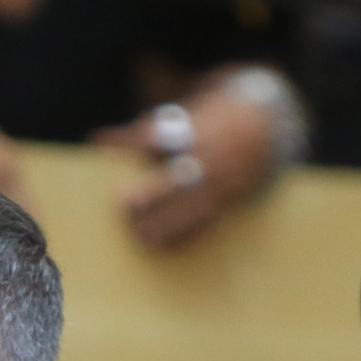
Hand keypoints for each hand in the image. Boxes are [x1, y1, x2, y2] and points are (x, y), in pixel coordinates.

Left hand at [92, 74, 284, 250]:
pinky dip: (189, 237)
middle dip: (155, 191)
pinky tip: (166, 248)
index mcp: (197, 128)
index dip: (136, 143)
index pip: (162, 136)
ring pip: (196, 204)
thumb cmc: (207, 120)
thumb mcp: (181, 113)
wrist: (265, 124)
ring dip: (168, 222)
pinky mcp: (231, 200)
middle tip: (125, 203)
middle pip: (182, 175)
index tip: (108, 150)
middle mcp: (212, 156)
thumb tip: (96, 140)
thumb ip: (139, 130)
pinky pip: (212, 222)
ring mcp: (224, 180)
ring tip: (142, 235)